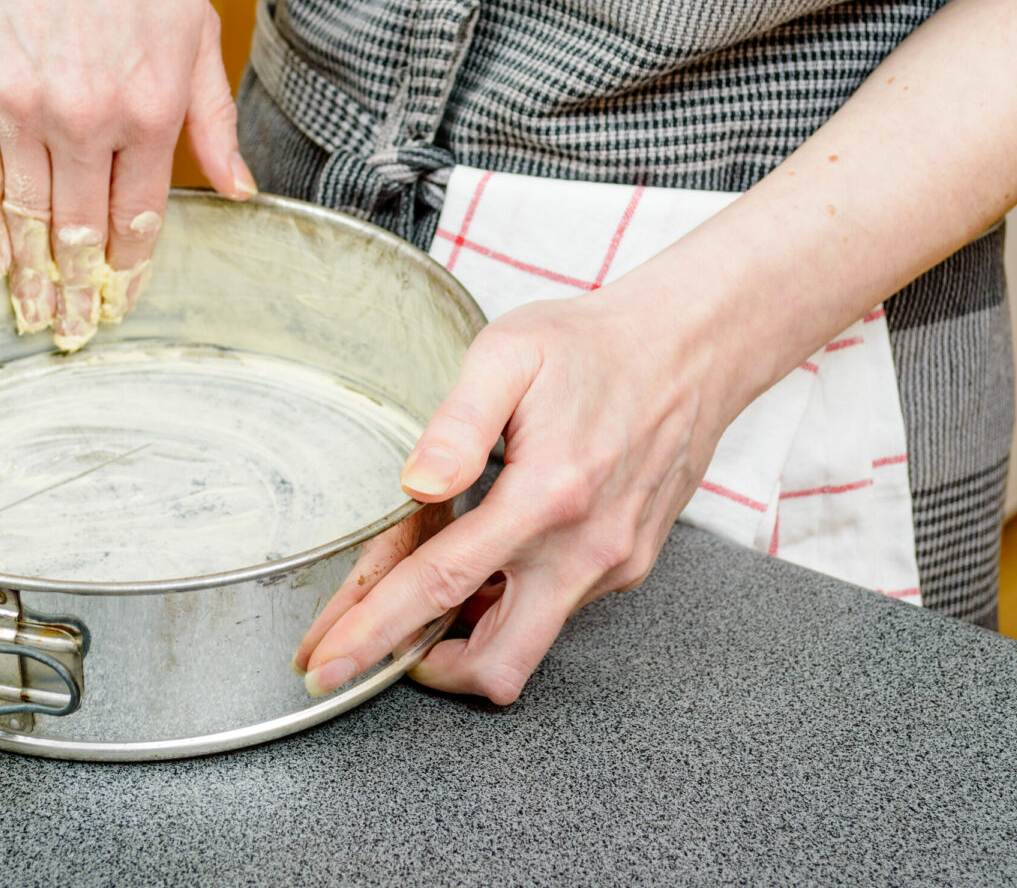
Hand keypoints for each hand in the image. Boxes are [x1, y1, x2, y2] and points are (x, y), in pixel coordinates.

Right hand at [0, 0, 254, 349]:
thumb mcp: (197, 31)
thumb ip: (214, 119)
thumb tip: (239, 190)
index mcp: (147, 107)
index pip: (139, 216)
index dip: (130, 270)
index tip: (123, 304)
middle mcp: (83, 116)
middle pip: (80, 230)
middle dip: (80, 291)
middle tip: (75, 335)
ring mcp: (19, 104)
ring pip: (25, 214)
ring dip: (32, 275)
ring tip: (33, 317)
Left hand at [295, 287, 738, 704]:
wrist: (692, 349)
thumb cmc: (591, 345)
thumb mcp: (510, 354)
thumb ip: (456, 423)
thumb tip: (413, 485)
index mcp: (546, 495)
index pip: (441, 585)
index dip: (375, 633)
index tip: (324, 666)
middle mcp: (585, 548)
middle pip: (496, 661)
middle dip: (424, 671)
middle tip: (367, 649)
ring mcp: (613, 564)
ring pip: (528, 643)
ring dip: (467, 634)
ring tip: (423, 592)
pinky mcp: (628, 565)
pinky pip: (557, 609)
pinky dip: (510, 602)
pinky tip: (487, 558)